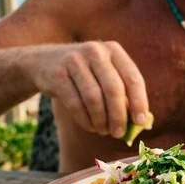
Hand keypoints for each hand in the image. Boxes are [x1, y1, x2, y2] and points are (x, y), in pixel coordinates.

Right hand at [27, 41, 148, 137]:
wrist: (43, 62)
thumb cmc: (85, 75)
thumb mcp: (104, 75)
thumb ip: (123, 94)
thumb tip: (140, 123)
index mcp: (113, 50)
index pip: (133, 78)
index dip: (139, 102)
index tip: (141, 122)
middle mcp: (95, 51)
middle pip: (113, 89)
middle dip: (119, 116)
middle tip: (119, 134)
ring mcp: (74, 60)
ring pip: (94, 98)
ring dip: (101, 120)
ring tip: (103, 131)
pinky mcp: (57, 74)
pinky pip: (75, 103)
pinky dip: (85, 120)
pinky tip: (90, 126)